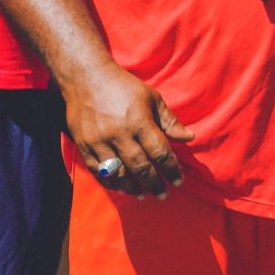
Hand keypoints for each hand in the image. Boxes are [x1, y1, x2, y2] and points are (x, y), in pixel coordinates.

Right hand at [62, 64, 192, 196]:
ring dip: (133, 188)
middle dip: (155, 184)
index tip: (179, 181)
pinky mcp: (84, 146)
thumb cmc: (124, 87)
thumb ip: (170, 121)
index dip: (171, 170)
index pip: (160, 152)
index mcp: (139, 121)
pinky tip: (123, 188)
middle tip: (163, 194)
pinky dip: (112, 183)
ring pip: (119, 174)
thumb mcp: (152, 98)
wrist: (86, 78)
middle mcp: (119, 134)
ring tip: (144, 195)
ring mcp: (99, 142)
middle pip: (140, 167)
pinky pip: (99, 172)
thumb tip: (190, 138)